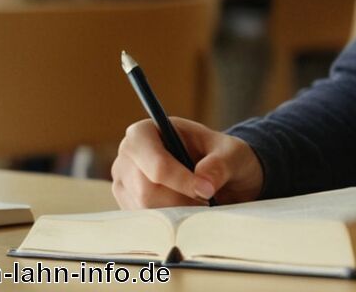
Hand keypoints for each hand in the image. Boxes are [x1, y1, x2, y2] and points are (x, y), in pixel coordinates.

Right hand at [111, 117, 264, 208]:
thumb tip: (204, 182)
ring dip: (177, 212)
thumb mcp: (232, 153)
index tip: (205, 191)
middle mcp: (127, 156)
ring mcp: (124, 182)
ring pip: (146, 210)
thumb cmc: (222, 156)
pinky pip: (145, 223)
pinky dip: (169, 222)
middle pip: (147, 191)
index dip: (180, 180)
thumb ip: (221, 163)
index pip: (155, 162)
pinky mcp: (128, 205)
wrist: (219, 175)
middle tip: (207, 200)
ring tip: (200, 203)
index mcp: (146, 132)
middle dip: (181, 200)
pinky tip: (186, 211)